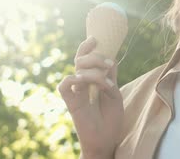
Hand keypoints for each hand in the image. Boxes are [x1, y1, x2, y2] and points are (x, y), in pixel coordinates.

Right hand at [57, 36, 123, 158]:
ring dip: (93, 70)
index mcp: (91, 80)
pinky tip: (85, 82)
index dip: (87, 47)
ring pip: (76, 69)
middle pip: (80, 60)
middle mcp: (81, 84)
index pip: (84, 59)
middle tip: (109, 65)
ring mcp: (75, 92)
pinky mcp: (71, 102)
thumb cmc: (110, 120)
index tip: (95, 38)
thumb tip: (112, 58)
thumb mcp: (115, 94)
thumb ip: (110, 77)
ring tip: (106, 81)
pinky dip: (74, 78)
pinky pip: (65, 85)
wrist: (106, 141)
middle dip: (95, 56)